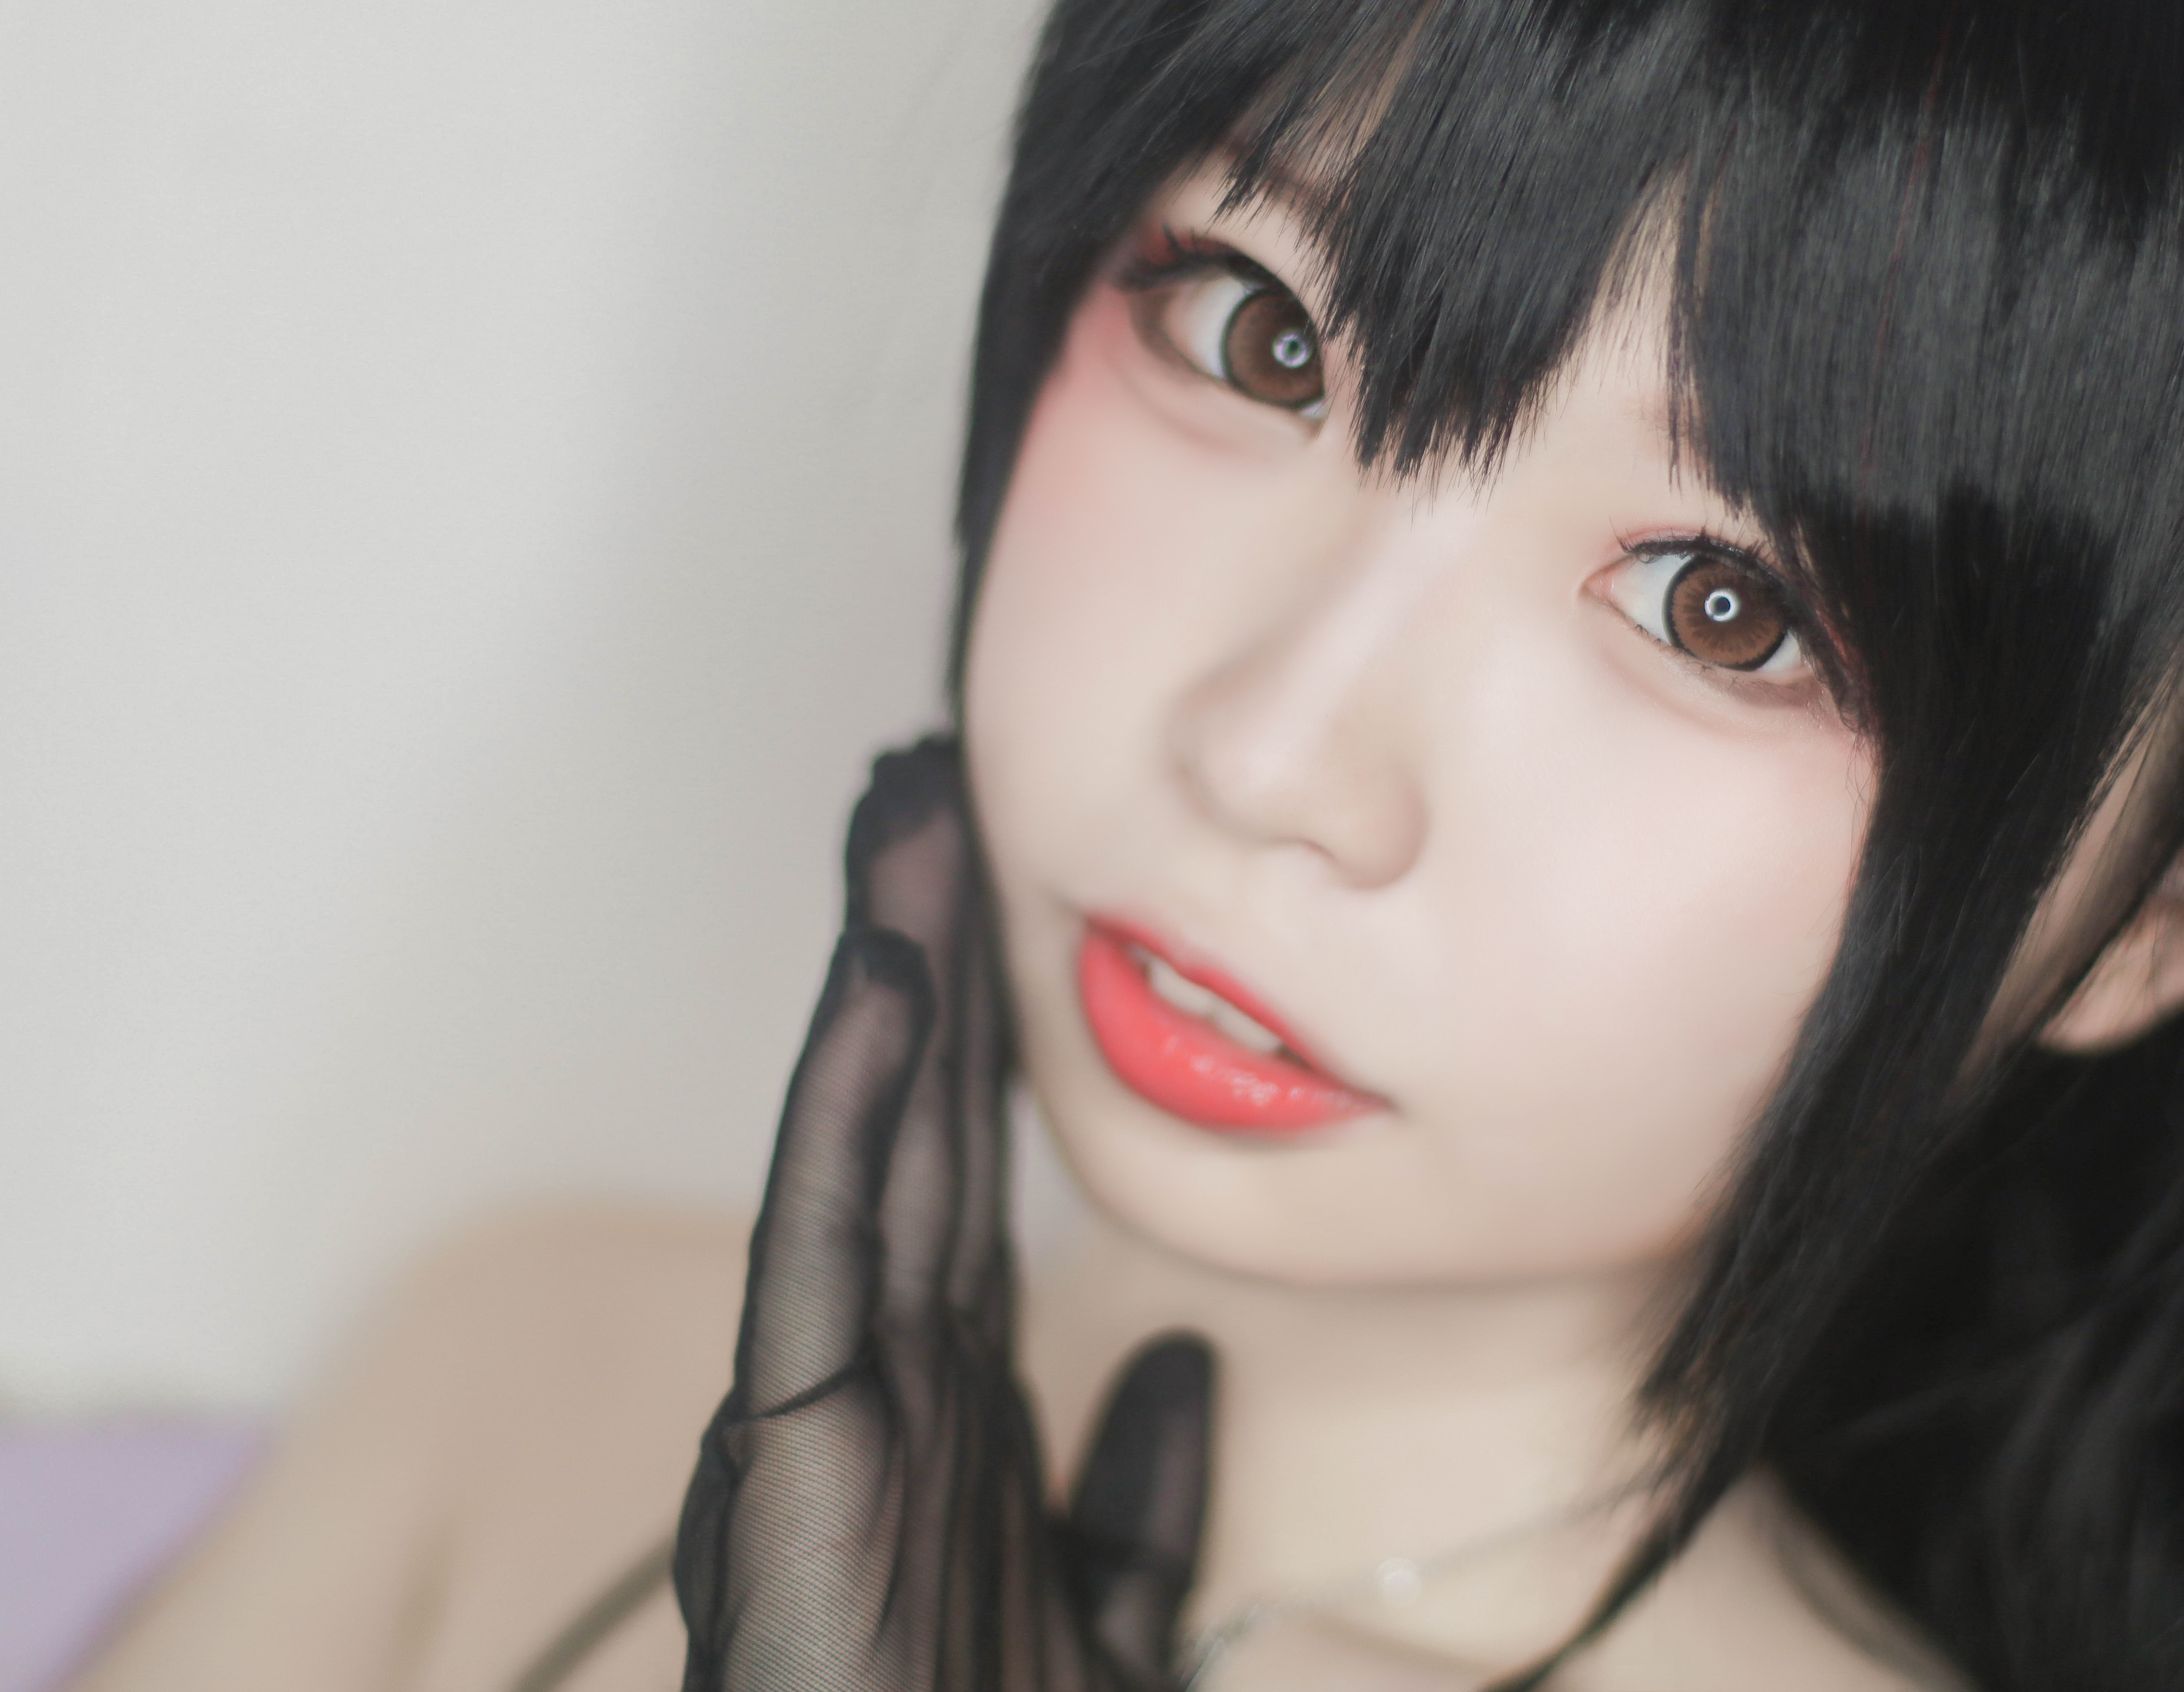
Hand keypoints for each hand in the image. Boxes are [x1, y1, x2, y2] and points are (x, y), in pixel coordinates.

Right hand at [675, 737, 1211, 1690]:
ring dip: (869, 988)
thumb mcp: (1106, 1624)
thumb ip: (1132, 1505)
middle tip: (922, 781)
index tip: (988, 888)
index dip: (962, 1038)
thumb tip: (1182, 1376)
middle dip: (906, 956)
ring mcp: (822, 1436)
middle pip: (895, 1137)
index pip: (951, 1187)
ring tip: (894, 821)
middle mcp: (872, 1403)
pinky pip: (824, 1268)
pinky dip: (841, 1118)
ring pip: (850, 1166)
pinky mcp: (796, 1484)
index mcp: (941, 1427)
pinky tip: (876, 989)